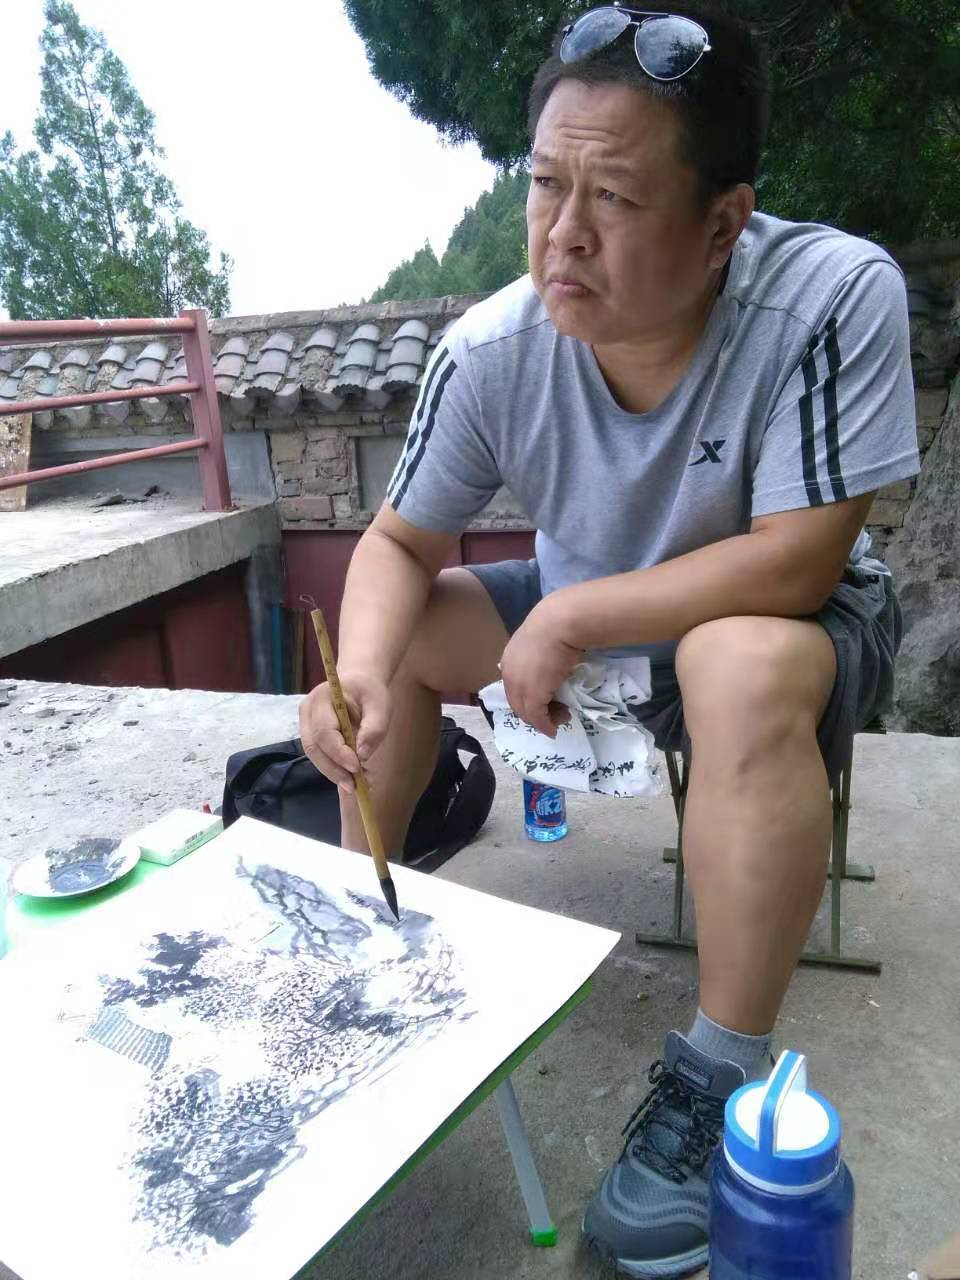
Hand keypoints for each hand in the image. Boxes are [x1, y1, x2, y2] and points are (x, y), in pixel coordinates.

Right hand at [299, 671, 390, 792]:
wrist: (359, 683)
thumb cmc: (369, 691)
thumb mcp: (380, 705)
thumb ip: (374, 728)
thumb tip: (362, 755)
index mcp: (321, 698)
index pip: (324, 731)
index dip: (338, 753)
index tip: (356, 768)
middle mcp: (307, 711)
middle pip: (314, 747)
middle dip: (334, 770)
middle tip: (355, 787)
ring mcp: (306, 724)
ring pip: (315, 756)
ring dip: (335, 773)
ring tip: (358, 785)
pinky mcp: (312, 736)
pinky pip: (320, 756)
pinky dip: (336, 769)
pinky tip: (354, 778)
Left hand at [500, 604, 583, 736]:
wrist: (560, 624)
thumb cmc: (556, 626)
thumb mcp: (542, 641)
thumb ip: (540, 654)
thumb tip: (552, 664)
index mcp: (509, 660)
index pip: (514, 688)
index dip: (529, 698)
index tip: (547, 701)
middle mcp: (509, 674)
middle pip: (517, 703)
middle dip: (535, 712)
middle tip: (556, 712)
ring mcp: (519, 686)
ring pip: (525, 712)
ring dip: (542, 720)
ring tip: (560, 716)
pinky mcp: (532, 696)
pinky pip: (537, 717)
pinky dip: (545, 726)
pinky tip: (554, 728)